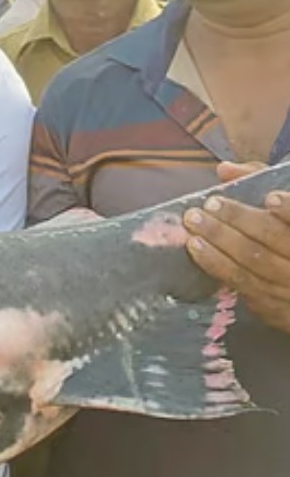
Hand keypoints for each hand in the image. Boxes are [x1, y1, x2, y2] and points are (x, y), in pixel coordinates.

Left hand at [184, 162, 289, 333]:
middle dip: (239, 222)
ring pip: (255, 265)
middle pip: (274, 241)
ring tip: (195, 224)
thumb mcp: (281, 205)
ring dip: (220, 243)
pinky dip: (217, 265)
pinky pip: (243, 285)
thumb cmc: (282, 233)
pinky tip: (197, 249)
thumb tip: (225, 169)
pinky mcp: (274, 307)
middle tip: (209, 206)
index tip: (271, 197)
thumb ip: (258, 179)